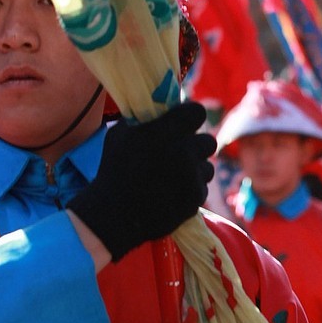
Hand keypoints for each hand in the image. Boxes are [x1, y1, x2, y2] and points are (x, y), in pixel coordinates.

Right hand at [69, 102, 215, 262]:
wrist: (114, 214)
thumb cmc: (113, 170)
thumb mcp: (119, 135)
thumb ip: (142, 120)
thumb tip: (154, 109)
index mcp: (167, 131)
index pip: (197, 112)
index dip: (191, 116)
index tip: (183, 123)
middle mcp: (185, 150)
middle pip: (208, 141)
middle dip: (196, 146)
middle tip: (180, 153)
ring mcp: (193, 176)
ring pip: (208, 167)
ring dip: (195, 169)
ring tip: (174, 177)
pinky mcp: (196, 197)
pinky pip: (201, 188)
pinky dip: (190, 190)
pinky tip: (172, 194)